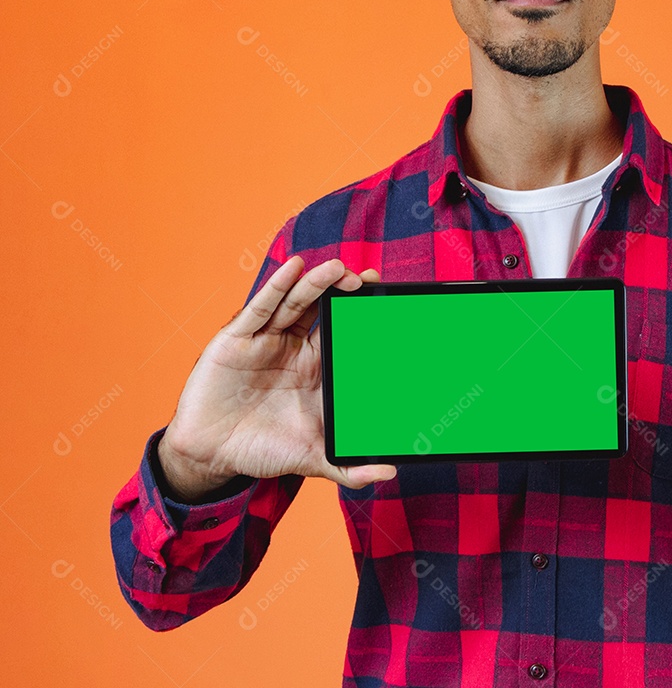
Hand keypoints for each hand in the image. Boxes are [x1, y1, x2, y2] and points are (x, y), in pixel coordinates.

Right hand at [157, 256, 396, 502]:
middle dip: (342, 292)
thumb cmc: (263, 450)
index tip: (384, 299)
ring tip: (337, 267)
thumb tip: (390, 474)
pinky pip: (259, 309)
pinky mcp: (236, 339)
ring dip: (315, 283)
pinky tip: (293, 268)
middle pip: (322, 310)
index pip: (343, 334)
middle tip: (365, 278)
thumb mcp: (313, 458)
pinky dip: (276, 286)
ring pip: (295, 303)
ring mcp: (266, 341)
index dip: (361, 316)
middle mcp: (293, 349)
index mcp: (315, 369)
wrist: (211, 456)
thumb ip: (349, 467)